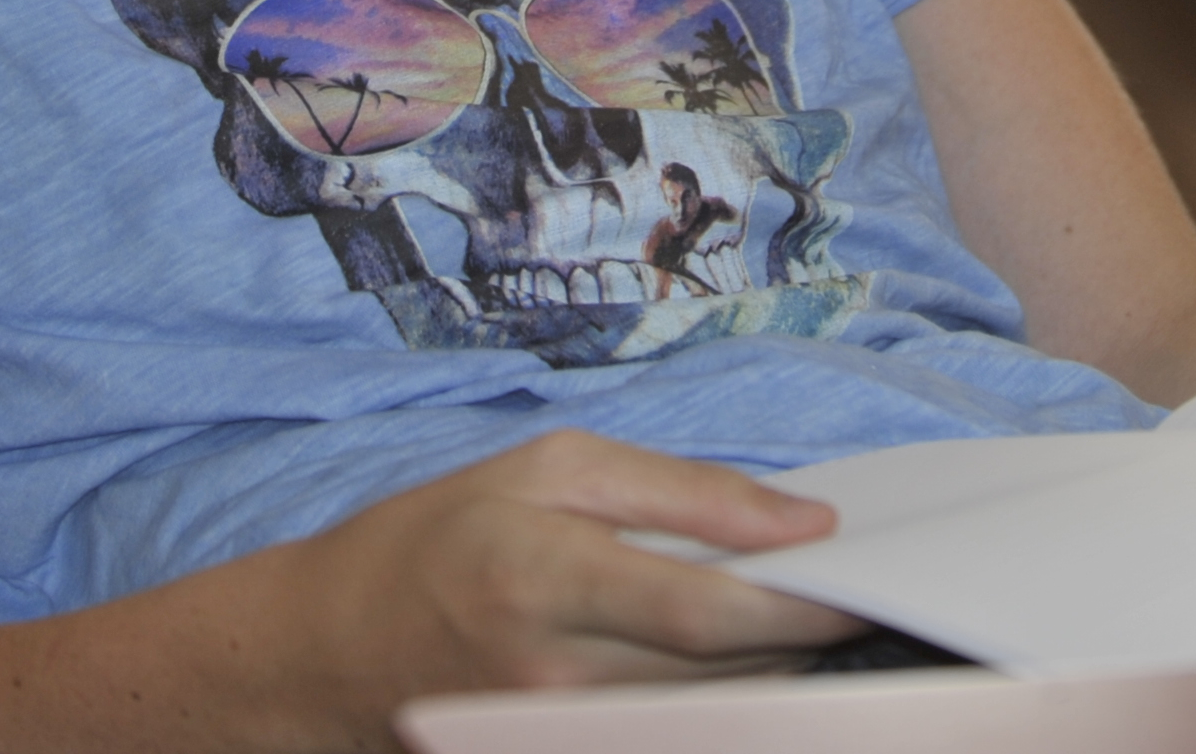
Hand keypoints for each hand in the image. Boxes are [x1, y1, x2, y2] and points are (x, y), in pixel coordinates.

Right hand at [251, 430, 862, 745]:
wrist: (326, 649)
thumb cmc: (438, 537)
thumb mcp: (548, 469)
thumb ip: (680, 492)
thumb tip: (800, 522)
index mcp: (544, 573)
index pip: (703, 612)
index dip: (799, 609)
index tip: (869, 585)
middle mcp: (549, 672)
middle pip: (719, 679)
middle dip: (800, 643)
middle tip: (855, 601)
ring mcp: (549, 734)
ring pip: (706, 719)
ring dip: (768, 679)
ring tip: (794, 631)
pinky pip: (665, 741)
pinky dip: (716, 709)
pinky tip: (735, 672)